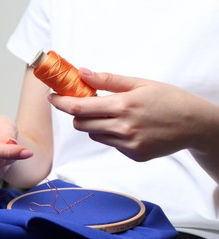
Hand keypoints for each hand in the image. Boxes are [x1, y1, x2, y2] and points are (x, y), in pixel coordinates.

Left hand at [48, 68, 211, 161]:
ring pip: (94, 134)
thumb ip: (107, 80)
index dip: (61, 103)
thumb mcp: (139, 83)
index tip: (52, 97)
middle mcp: (123, 128)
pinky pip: (109, 144)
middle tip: (88, 104)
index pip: (79, 107)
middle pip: (81, 123)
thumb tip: (82, 73)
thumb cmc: (168, 99)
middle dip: (78, 113)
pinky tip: (129, 128)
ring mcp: (128, 145)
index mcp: (123, 105)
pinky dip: (110, 135)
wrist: (194, 124)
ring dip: (95, 124)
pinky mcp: (134, 155)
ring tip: (115, 115)